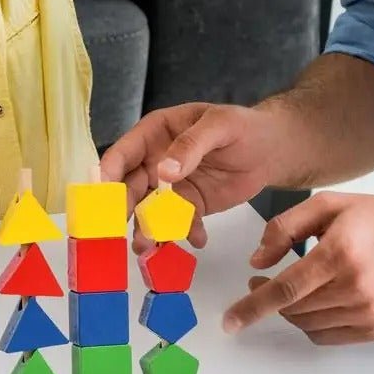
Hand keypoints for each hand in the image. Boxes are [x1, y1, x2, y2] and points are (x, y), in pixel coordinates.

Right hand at [101, 103, 279, 250]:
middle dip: (123, 211)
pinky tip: (198, 238)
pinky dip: (186, 232)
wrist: (272, 148)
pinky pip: (180, 222)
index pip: (121, 154)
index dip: (107, 176)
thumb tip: (164, 171)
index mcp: (153, 134)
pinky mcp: (189, 205)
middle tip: (120, 229)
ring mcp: (170, 186)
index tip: (101, 199)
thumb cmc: (243, 126)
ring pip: (149, 210)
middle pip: (129, 188)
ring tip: (151, 248)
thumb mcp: (220, 125)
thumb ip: (191, 145)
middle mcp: (154, 162)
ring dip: (148, 229)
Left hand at [223, 192, 373, 344]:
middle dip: (266, 299)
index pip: (286, 289)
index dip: (253, 307)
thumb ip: (283, 228)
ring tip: (292, 286)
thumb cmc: (368, 218)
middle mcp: (358, 288)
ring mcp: (371, 312)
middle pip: (293, 309)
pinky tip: (312, 301)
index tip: (230, 321)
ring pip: (306, 325)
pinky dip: (309, 322)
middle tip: (259, 281)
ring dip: (288, 310)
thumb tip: (256, 262)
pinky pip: (326, 336)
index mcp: (340, 254)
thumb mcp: (324, 206)